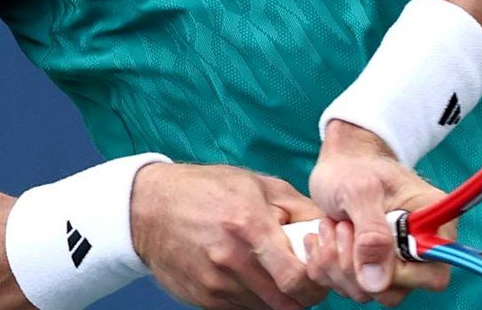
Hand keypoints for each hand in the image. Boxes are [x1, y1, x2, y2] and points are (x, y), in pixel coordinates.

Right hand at [130, 162, 328, 309]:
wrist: (149, 208)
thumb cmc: (208, 189)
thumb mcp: (258, 184)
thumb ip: (298, 208)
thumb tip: (332, 229)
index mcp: (250, 226)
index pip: (297, 278)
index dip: (317, 282)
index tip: (320, 271)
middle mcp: (232, 260)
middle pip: (286, 303)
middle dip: (303, 294)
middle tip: (303, 277)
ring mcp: (215, 284)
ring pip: (267, 309)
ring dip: (277, 296)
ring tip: (272, 270)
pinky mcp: (203, 299)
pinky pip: (242, 309)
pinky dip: (253, 298)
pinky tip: (248, 274)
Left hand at [304, 121, 452, 304]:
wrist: (337, 165)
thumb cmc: (353, 169)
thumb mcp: (360, 192)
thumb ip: (371, 233)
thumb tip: (377, 281)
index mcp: (433, 224)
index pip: (433, 274)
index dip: (396, 271)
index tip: (365, 242)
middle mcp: (418, 249)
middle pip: (395, 291)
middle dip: (356, 267)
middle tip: (341, 227)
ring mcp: (393, 263)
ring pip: (369, 293)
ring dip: (337, 265)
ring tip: (330, 226)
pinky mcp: (369, 270)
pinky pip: (348, 288)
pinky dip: (326, 268)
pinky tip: (324, 237)